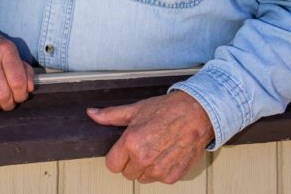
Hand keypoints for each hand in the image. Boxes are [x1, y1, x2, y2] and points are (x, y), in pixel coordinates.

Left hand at [87, 91, 213, 184]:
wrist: (198, 113)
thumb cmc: (168, 109)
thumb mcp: (136, 109)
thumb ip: (111, 115)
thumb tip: (92, 113)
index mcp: (131, 142)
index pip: (111, 165)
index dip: (117, 157)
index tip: (123, 151)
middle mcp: (144, 159)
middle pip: (127, 173)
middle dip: (131, 161)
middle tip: (143, 146)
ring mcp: (159, 170)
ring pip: (143, 178)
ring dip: (146, 168)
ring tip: (156, 149)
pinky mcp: (173, 176)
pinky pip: (160, 179)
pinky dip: (162, 170)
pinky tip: (167, 154)